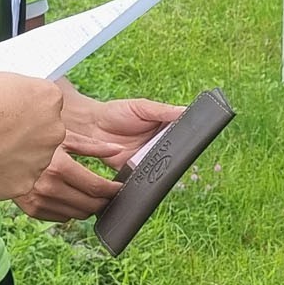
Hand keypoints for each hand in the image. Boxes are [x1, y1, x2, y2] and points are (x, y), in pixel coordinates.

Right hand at [0, 67, 65, 200]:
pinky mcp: (25, 184)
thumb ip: (7, 86)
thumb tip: (5, 93)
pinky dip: (4, 174)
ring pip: (32, 156)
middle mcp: (52, 129)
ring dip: (16, 154)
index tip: (11, 109)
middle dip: (25, 131)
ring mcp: (41, 160)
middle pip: (45, 130)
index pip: (47, 100)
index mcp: (48, 97)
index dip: (26, 105)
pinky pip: (18, 178)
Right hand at [13, 145, 122, 221]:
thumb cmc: (36, 140)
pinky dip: (70, 209)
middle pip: (89, 205)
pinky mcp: (32, 210)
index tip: (119, 187)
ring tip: (89, 194)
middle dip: (103, 200)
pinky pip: (62, 217)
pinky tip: (68, 196)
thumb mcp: (64, 136)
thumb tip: (117, 149)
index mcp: (59, 167)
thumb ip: (93, 145)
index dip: (112, 189)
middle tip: (107, 193)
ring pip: (77, 215)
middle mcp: (48, 187)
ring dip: (88, 206)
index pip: (96, 187)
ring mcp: (39, 201)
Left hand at [61, 84, 186, 171]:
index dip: (188, 138)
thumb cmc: (117, 112)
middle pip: (174, 153)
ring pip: (161, 166)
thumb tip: (185, 110)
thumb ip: (163, 111)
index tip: (191, 138)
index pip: (183, 135)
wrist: (92, 126)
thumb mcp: (142, 107)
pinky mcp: (135, 171)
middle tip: (170, 149)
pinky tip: (146, 171)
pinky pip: (145, 177)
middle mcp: (159, 145)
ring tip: (156, 159)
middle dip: (174, 153)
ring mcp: (148, 159)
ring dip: (161, 165)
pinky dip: (147, 177)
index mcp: (164, 127)